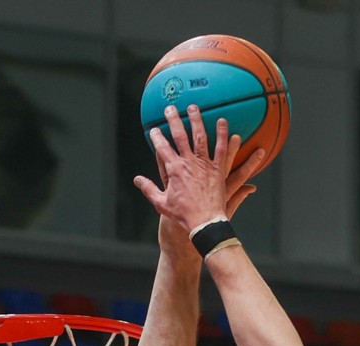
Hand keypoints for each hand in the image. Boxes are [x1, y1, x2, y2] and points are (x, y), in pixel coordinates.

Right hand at [134, 105, 264, 238]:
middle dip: (173, 120)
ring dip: (196, 120)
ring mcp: (204, 164)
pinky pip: (222, 149)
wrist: (204, 222)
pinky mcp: (218, 169)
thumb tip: (137, 180)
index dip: (156, 137)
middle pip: (180, 136)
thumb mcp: (161, 203)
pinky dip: (222, 135)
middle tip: (170, 108)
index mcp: (174, 170)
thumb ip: (149, 189)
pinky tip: (223, 122)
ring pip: (200, 137)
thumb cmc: (183, 215)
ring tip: (194, 108)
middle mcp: (189, 163)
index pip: (162, 148)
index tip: (153, 129)